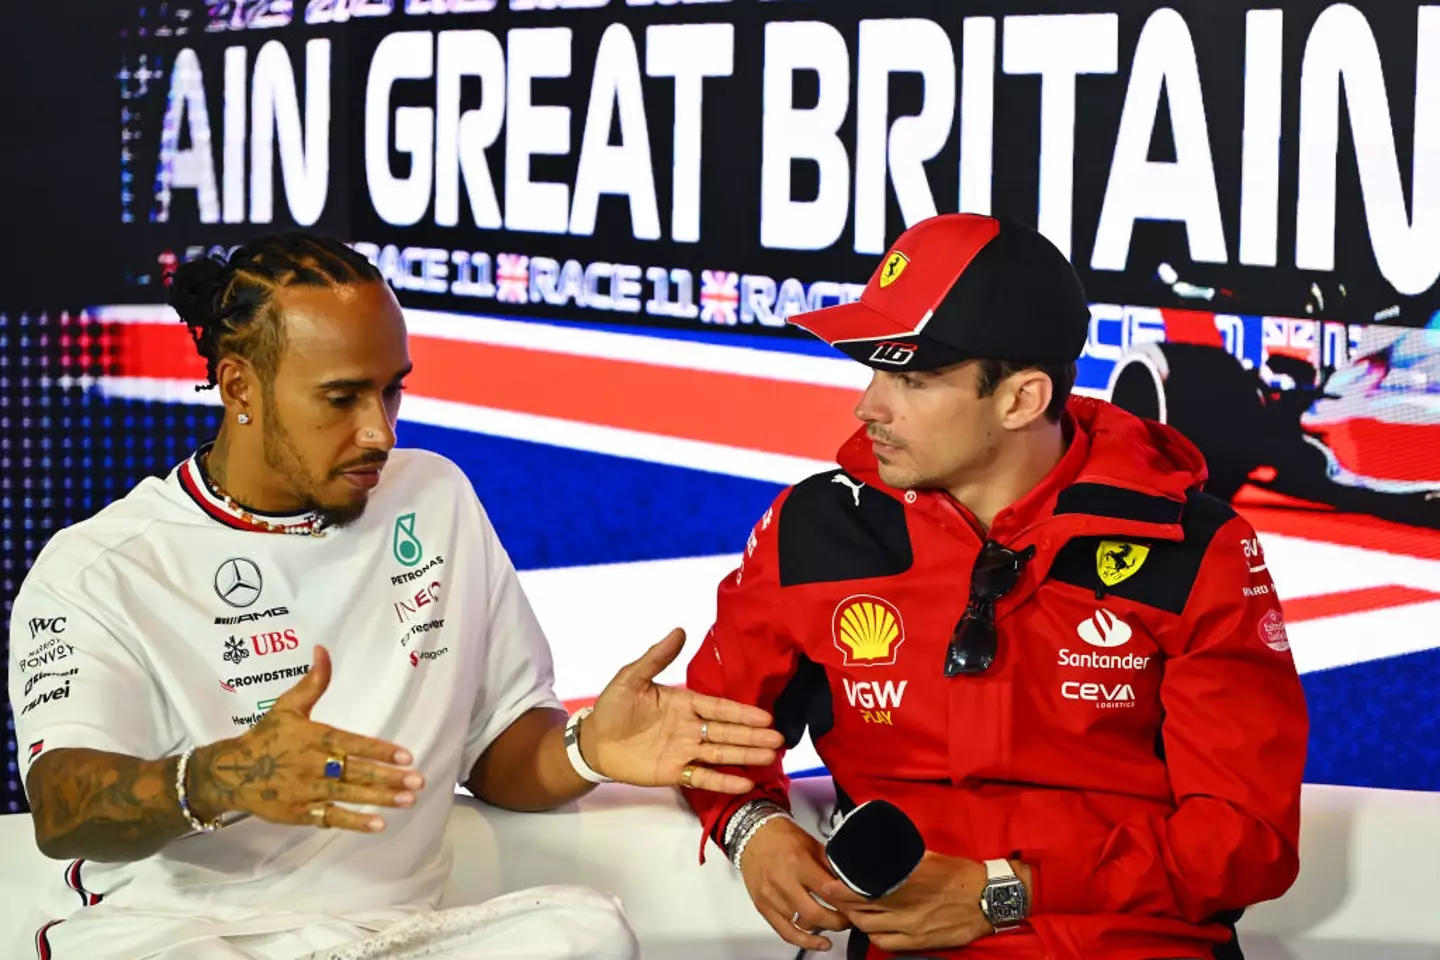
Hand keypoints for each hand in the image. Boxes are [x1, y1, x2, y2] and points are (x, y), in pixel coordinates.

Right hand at [188, 645, 424, 833]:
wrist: (231, 772)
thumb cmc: (266, 736)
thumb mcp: (287, 706)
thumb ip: (313, 682)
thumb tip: (323, 648)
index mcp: (313, 737)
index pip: (352, 743)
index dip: (379, 750)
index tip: (406, 755)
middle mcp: (313, 765)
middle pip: (355, 772)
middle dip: (388, 777)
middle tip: (418, 780)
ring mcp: (307, 791)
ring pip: (349, 795)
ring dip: (380, 798)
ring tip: (409, 799)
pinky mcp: (301, 813)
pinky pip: (331, 817)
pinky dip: (355, 822)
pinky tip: (378, 824)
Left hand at [583, 628, 784, 792]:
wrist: (594, 741)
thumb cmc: (613, 706)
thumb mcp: (631, 678)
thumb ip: (656, 658)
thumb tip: (679, 631)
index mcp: (684, 703)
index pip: (719, 708)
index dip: (742, 713)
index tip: (765, 717)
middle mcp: (690, 727)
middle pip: (726, 732)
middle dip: (753, 736)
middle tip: (780, 740)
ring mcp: (684, 751)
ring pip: (720, 753)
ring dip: (745, 756)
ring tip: (770, 757)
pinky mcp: (675, 772)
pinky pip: (703, 776)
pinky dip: (723, 780)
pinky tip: (744, 782)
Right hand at [738, 816, 849, 952]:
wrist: (753, 836)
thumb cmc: (781, 837)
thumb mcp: (811, 843)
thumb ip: (829, 864)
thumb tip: (848, 881)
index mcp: (798, 862)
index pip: (827, 890)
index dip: (845, 902)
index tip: (855, 905)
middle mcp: (783, 881)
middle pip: (816, 914)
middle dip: (838, 921)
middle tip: (849, 919)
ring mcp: (771, 897)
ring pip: (803, 925)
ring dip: (823, 927)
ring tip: (834, 923)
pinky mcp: (763, 907)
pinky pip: (785, 932)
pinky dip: (804, 941)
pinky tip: (818, 943)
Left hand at [818, 852, 998, 953]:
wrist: (988, 898)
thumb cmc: (961, 876)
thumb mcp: (927, 857)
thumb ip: (901, 857)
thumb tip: (883, 852)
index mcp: (906, 882)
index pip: (862, 889)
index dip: (840, 889)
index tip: (828, 884)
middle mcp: (906, 906)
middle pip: (861, 911)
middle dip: (844, 905)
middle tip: (837, 897)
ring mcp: (912, 927)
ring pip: (871, 929)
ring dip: (857, 920)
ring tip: (852, 912)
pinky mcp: (920, 941)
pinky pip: (887, 943)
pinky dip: (875, 936)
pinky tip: (873, 929)